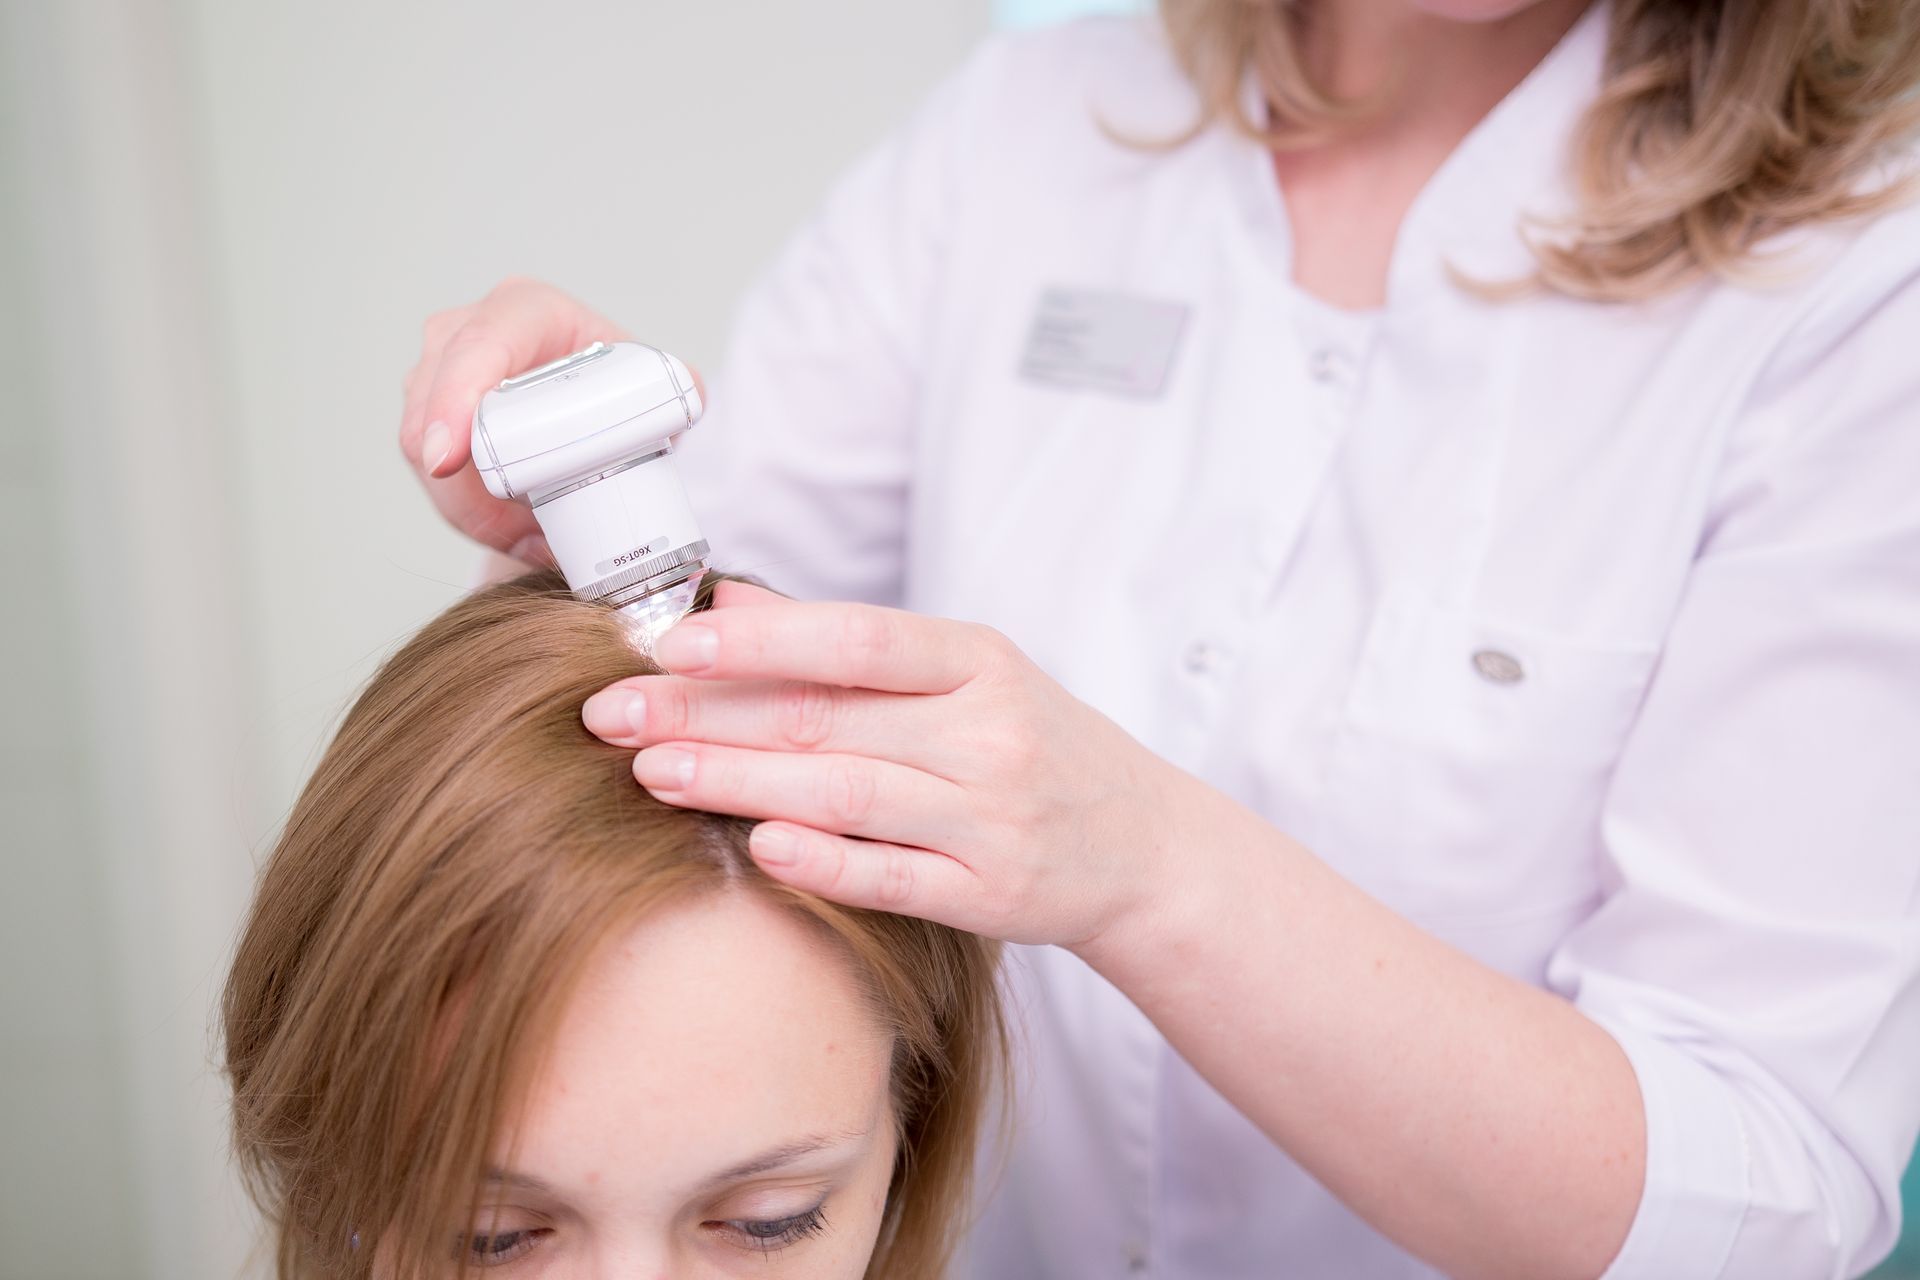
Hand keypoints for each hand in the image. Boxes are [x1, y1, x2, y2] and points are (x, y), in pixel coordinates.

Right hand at [399, 278, 694, 561]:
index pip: (478, 346)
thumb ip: (678, 389)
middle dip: (467, 484)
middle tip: (523, 533)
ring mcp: (436, 377)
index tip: (450, 458)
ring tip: (535, 539)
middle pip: (434, 409)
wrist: (595, 394)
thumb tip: (685, 405)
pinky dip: (474, 518)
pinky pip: (434, 480)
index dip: (456, 400)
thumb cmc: (613, 379)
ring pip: (426, 455)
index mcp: (523, 310)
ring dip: (476, 511)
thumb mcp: (651, 380)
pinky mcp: (429, 423)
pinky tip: (518, 536)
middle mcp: (466, 333)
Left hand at [581, 581, 1189, 948]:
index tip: (665, 644)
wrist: (1141, 847)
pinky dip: (820, 862)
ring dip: (738, 783)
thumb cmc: (1033, 745)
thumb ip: (846, 642)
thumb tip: (726, 600)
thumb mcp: (966, 670)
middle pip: (827, 716)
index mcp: (980, 660)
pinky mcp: (988, 894)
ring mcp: (991, 818)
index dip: (757, 640)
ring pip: (846, 794)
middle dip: (707, 713)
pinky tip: (752, 847)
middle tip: (610, 713)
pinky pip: (891, 878)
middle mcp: (989, 733)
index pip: (857, 638)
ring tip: (649, 772)